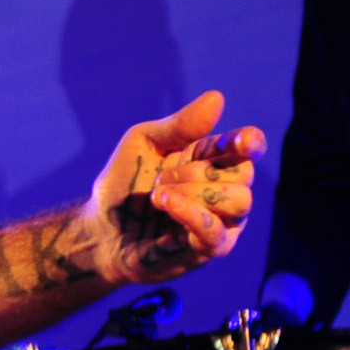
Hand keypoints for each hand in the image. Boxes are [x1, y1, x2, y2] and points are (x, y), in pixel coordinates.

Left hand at [83, 90, 265, 283]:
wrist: (99, 226)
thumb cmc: (123, 183)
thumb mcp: (143, 143)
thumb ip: (179, 124)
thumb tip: (217, 98)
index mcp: (212, 159)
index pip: (248, 147)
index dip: (250, 142)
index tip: (241, 141)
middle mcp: (223, 189)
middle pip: (243, 173)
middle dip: (200, 171)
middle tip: (162, 178)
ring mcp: (220, 221)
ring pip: (239, 202)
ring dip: (194, 194)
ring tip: (159, 195)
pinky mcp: (205, 250)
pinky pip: (216, 233)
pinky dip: (191, 213)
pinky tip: (166, 203)